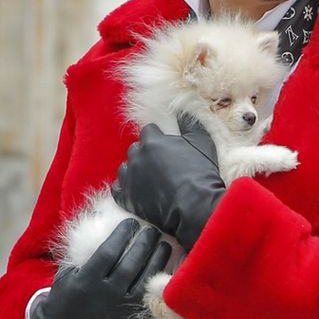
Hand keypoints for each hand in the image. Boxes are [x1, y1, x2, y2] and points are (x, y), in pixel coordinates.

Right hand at [31, 219, 171, 318]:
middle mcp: (104, 293)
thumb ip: (82, 247)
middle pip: (131, 263)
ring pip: (143, 279)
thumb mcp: (66, 271)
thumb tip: (98, 215)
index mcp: (87, 279)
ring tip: (164, 244)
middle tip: (152, 229)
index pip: (109, 251)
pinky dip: (158, 282)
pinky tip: (165, 269)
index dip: (122, 234)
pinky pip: (148, 298)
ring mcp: (118, 308)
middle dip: (144, 243)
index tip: (130, 222)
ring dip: (156, 260)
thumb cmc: (65, 296)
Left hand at [112, 116, 226, 250]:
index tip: (167, 147)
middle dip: (146, 154)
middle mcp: (136, 157)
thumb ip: (188, 122)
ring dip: (136, 170)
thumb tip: (181, 111)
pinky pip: (118, 188)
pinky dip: (126, 188)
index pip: (148, 130)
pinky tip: (138, 190)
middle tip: (162, 165)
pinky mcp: (126, 198)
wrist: (196, 207)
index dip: (159, 138)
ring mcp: (129, 178)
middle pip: (136, 148)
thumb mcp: (201, 141)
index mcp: (152, 141)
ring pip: (126, 167)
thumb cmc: (200, 173)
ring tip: (151, 179)